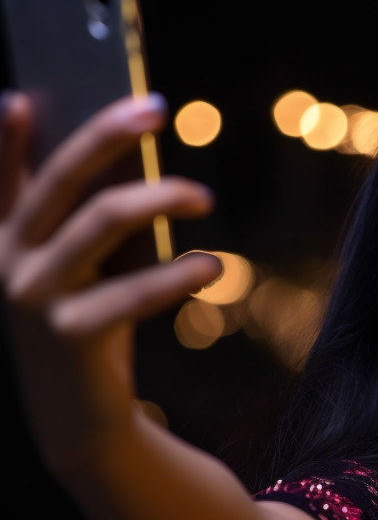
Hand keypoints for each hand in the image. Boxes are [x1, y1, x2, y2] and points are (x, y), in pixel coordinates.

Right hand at [0, 91, 221, 473]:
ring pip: (101, 220)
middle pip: (61, 181)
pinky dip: (180, 272)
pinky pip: (135, 289)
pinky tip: (214, 267)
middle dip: (106, 135)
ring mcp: (35, 299)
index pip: (1, 180)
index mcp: (5, 242)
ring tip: (204, 197)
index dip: (6, 139)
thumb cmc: (91, 328)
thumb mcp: (84, 274)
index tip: (22, 98)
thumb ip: (90, 225)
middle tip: (156, 107)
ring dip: (161, 198)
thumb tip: (134, 161)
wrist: (82, 421)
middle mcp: (8, 263)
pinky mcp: (72, 335)